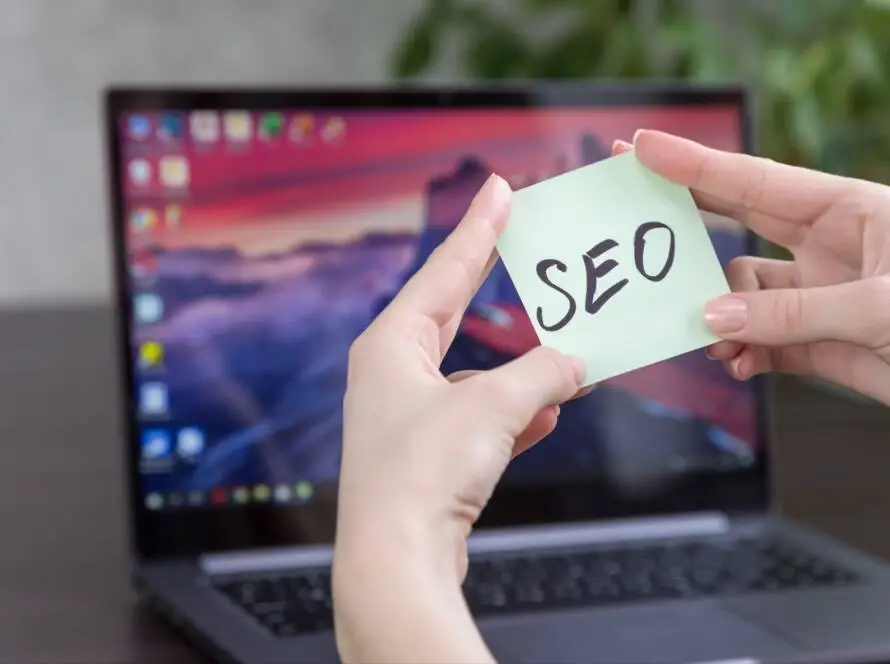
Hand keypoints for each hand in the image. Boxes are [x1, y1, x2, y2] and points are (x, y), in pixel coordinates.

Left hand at [333, 174, 585, 663]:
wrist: (397, 560)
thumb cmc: (421, 476)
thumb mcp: (491, 409)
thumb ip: (539, 376)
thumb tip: (573, 362)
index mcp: (390, 346)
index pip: (443, 272)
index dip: (477, 230)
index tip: (498, 191)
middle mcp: (392, 375)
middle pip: (451, 311)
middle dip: (489, 280)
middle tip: (519, 238)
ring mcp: (408, 417)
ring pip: (473, 373)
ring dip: (519, 367)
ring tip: (565, 352)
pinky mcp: (427, 456)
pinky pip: (478, 419)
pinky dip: (513, 414)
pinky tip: (547, 416)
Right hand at [614, 131, 889, 404]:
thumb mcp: (881, 307)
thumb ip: (791, 312)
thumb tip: (711, 317)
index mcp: (850, 212)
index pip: (756, 181)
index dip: (695, 165)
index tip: (643, 148)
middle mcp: (830, 248)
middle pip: (738, 222)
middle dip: (685, 214)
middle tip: (630, 201)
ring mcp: (822, 296)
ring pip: (742, 296)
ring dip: (716, 314)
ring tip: (701, 332)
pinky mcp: (822, 343)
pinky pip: (761, 343)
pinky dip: (741, 354)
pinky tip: (735, 361)